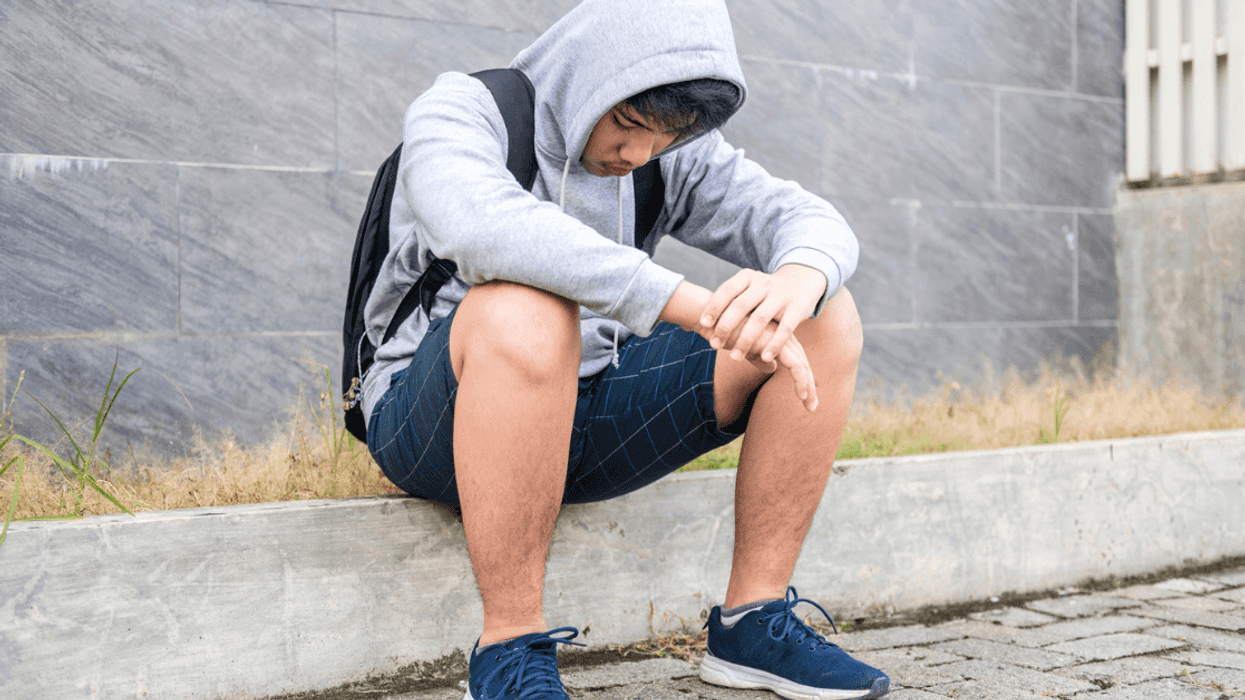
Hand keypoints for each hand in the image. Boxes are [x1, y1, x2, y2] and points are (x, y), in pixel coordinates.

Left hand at [699, 265, 825, 364]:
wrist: (802, 280)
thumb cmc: (764, 292)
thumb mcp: (746, 289)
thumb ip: (724, 304)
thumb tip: (687, 323)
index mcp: (747, 278)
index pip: (727, 290)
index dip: (714, 306)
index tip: (703, 324)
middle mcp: (764, 284)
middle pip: (740, 306)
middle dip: (725, 327)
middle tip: (714, 345)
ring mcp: (781, 296)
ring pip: (760, 319)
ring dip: (746, 340)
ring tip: (735, 358)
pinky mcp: (798, 308)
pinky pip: (785, 328)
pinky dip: (774, 344)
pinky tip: (764, 357)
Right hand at [731, 321, 817, 411]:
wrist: (710, 317)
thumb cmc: (723, 329)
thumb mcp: (745, 346)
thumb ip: (759, 356)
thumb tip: (772, 368)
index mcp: (776, 334)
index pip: (795, 358)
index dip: (801, 378)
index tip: (804, 397)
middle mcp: (781, 334)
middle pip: (802, 362)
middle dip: (809, 386)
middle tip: (812, 406)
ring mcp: (779, 338)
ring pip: (802, 366)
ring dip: (808, 388)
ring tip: (810, 406)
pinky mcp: (775, 343)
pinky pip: (795, 365)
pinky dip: (800, 380)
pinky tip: (801, 395)